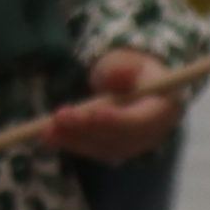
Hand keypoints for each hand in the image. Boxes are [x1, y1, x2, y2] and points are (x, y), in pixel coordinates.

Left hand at [37, 46, 188, 164]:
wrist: (136, 83)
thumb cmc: (132, 67)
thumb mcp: (127, 59)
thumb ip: (120, 67)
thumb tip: (116, 74)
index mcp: (164, 107)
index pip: (141, 120)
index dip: (117, 120)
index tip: (92, 114)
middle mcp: (153, 133)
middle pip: (118, 137)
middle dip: (86, 129)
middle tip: (58, 119)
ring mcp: (135, 145)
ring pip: (103, 147)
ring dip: (74, 140)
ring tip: (45, 131)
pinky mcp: (117, 150)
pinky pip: (95, 150)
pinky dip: (72, 144)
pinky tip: (50, 138)